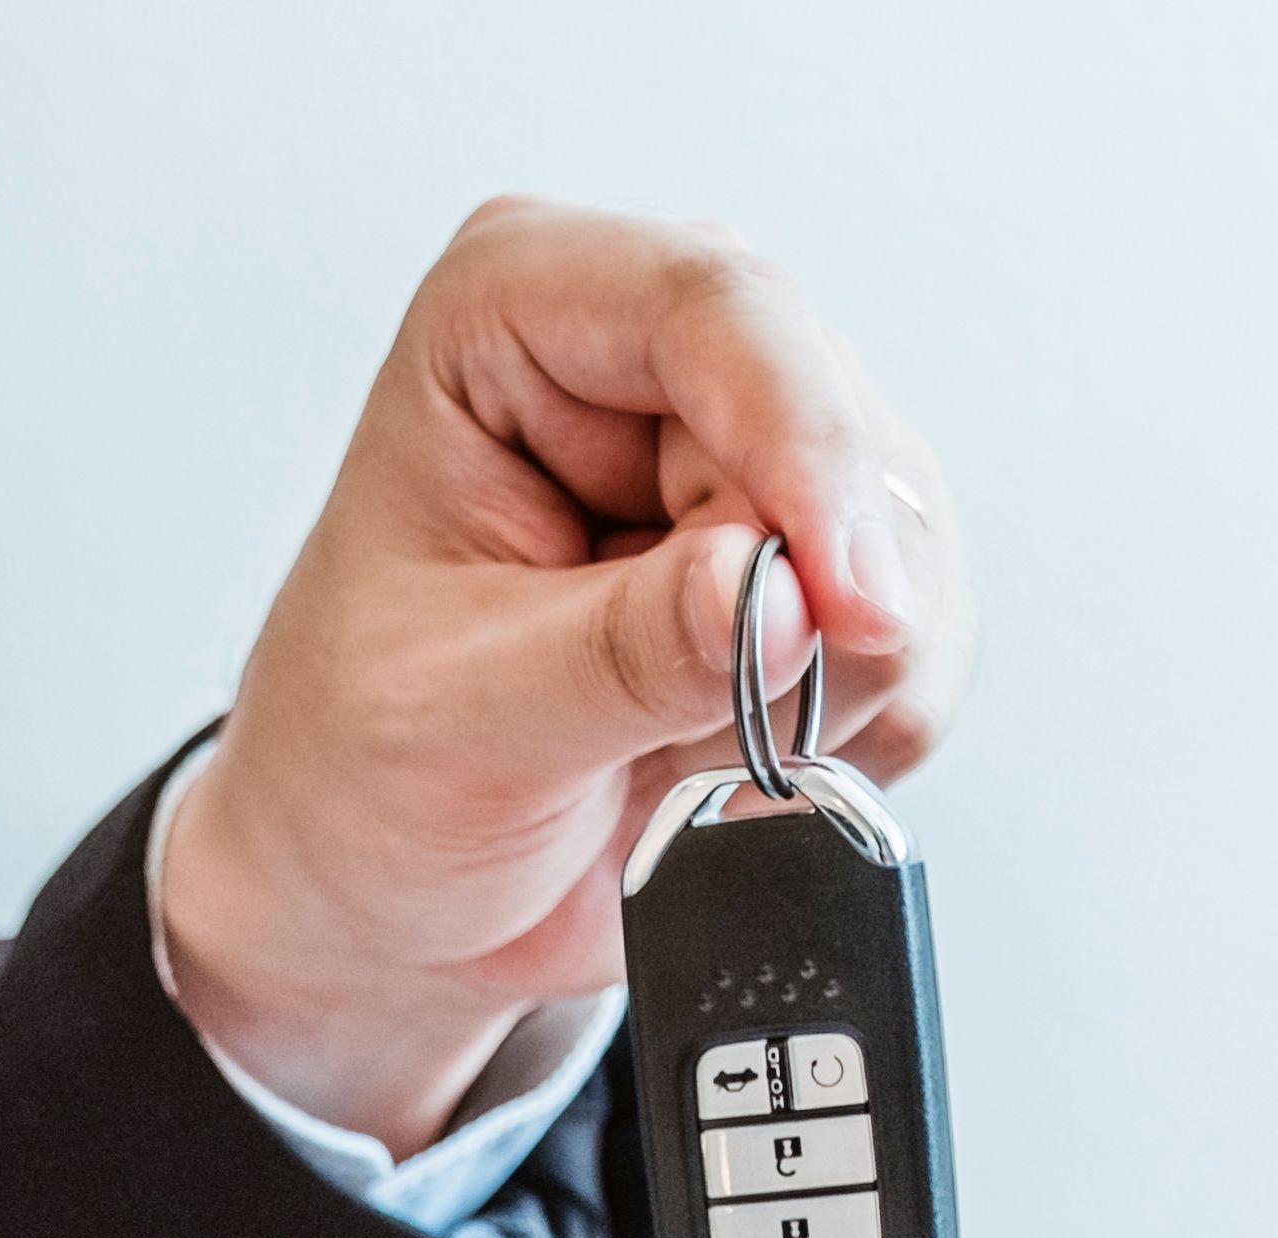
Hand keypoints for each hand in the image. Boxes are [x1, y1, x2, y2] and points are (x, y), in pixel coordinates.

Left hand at [165, 200, 971, 1153]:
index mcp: (512, 313)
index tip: (846, 604)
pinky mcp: (816, 560)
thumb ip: (622, 654)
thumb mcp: (457, 722)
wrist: (383, 892)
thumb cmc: (357, 778)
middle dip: (800, 609)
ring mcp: (748, 451)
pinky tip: (722, 765)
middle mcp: (649, 352)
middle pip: (832, 429)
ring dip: (818, 690)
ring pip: (900, 538)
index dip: (807, 446)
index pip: (715, 304)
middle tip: (683, 739)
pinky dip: (846, 730)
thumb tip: (775, 592)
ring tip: (666, 757)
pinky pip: (920, 634)